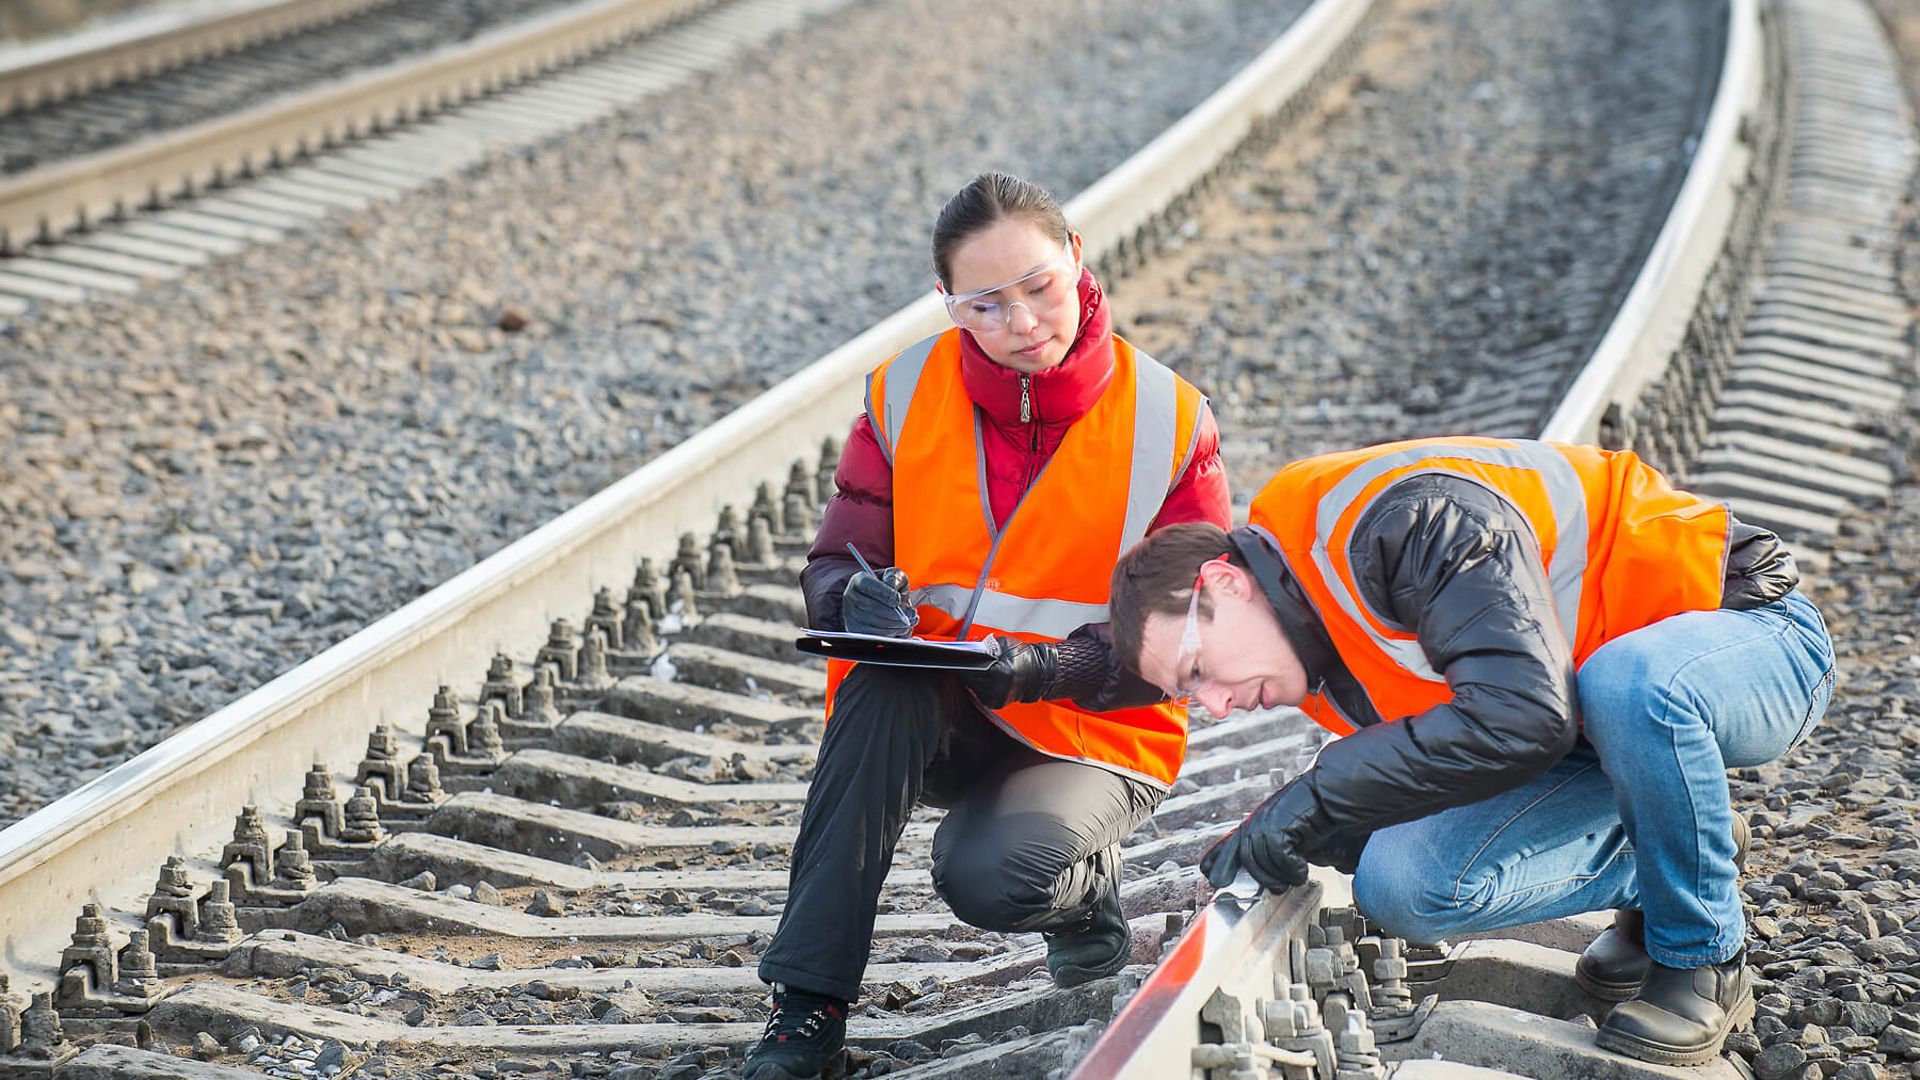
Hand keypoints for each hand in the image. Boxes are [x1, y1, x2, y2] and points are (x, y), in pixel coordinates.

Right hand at [841, 567, 916, 637]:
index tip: (898, 599)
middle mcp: (851, 597)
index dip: (883, 593)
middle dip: (894, 613)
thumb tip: (893, 592)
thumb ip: (894, 578)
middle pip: (870, 606)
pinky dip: (890, 633)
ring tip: (907, 621)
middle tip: (910, 614)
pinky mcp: (857, 630)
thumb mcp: (895, 576)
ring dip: (894, 624)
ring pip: (873, 623)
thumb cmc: (890, 587)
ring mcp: (851, 615)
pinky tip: (899, 627)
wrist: (883, 601)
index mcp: (859, 580)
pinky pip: (873, 634)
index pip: (866, 584)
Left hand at [960, 636, 1058, 708]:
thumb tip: (968, 646)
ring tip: (978, 670)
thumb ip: (985, 646)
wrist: (1039, 673)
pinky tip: (985, 680)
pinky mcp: (997, 704)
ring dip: (973, 680)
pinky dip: (980, 687)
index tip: (956, 660)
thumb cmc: (1024, 657)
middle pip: (971, 680)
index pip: (972, 670)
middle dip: (967, 671)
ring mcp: (998, 698)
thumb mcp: (1004, 644)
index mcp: (1000, 672)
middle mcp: (998, 688)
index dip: (963, 664)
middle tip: (964, 663)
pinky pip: (981, 695)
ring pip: (974, 688)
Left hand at [1199, 774, 1336, 893]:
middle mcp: (1256, 821)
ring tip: (1294, 878)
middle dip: (1258, 876)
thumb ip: (1273, 852)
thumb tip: (1267, 877)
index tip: (1215, 879)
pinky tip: (1301, 870)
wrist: (1328, 796)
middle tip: (1275, 888)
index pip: (1227, 845)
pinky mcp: (1281, 823)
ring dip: (1280, 875)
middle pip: (1243, 856)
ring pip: (1260, 858)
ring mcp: (1266, 821)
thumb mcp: (1288, 838)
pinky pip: (1279, 855)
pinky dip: (1292, 868)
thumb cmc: (1311, 817)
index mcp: (1254, 823)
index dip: (1217, 862)